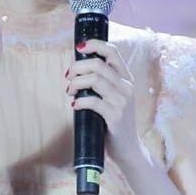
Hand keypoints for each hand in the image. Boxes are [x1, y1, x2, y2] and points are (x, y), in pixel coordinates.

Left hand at [65, 38, 142, 168]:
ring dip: (75, 84)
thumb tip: (77, 70)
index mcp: (126, 79)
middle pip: (97, 64)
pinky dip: (79, 101)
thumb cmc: (114, 122)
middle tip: (68, 78)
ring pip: (93, 80)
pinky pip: (92, 101)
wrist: (128, 150)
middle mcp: (126, 87)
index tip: (79, 48)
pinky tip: (75, 105)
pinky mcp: (115, 116)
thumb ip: (101, 83)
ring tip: (70, 92)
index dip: (94, 44)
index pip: (112, 51)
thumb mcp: (112, 98)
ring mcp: (122, 101)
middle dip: (77, 68)